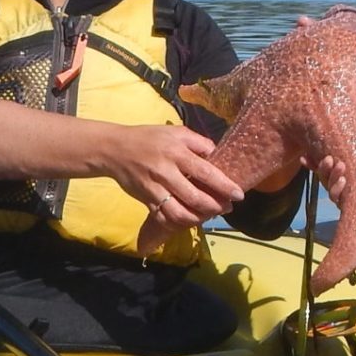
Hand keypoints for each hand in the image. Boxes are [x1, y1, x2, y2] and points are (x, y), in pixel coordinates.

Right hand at [112, 123, 243, 234]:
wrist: (116, 149)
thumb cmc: (149, 138)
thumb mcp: (176, 132)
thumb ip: (198, 142)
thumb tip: (216, 154)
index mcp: (176, 153)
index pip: (206, 172)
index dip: (224, 185)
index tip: (238, 194)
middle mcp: (166, 172)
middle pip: (195, 197)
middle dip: (215, 206)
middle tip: (227, 207)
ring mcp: (155, 189)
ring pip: (180, 213)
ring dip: (199, 218)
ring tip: (210, 215)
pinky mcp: (146, 200)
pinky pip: (165, 218)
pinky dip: (179, 223)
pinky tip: (190, 219)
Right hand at [312, 105, 355, 224]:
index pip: (331, 156)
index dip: (316, 154)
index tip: (305, 149)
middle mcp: (353, 176)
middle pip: (326, 172)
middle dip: (322, 165)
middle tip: (326, 158)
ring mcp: (353, 193)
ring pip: (329, 186)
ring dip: (329, 177)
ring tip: (339, 168)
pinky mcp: (355, 207)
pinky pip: (338, 200)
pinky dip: (337, 191)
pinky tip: (343, 182)